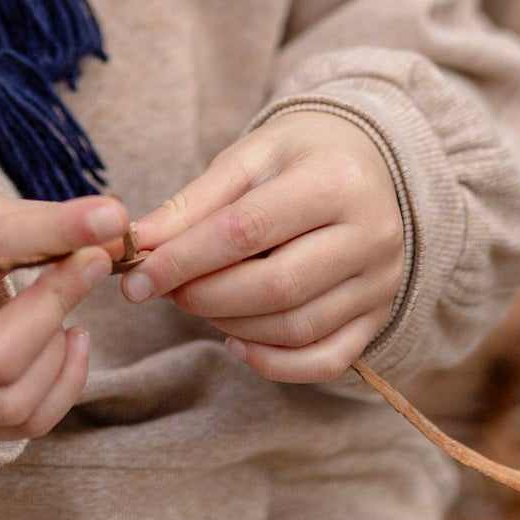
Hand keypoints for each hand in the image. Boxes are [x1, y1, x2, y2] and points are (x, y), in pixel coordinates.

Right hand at [0, 191, 126, 443]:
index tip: (109, 217)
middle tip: (91, 263)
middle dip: (58, 306)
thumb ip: (39, 225)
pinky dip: (61, 387)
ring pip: (15, 401)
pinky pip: (22, 426)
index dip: (52, 235)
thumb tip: (116, 229)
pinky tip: (66, 346)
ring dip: (60, 354)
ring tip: (66, 314)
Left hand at [121, 111, 404, 382]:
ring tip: (194, 303)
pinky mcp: (379, 316)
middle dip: (205, 296)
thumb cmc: (299, 155)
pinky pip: (327, 360)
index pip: (248, 230)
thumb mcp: (249, 157)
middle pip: (275, 287)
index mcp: (335, 181)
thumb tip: (141, 242)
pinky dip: (274, 363)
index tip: (138, 277)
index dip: (186, 258)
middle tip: (164, 291)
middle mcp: (370, 235)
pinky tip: (235, 342)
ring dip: (231, 325)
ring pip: (297, 328)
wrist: (369, 161)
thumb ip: (195, 202)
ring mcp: (380, 283)